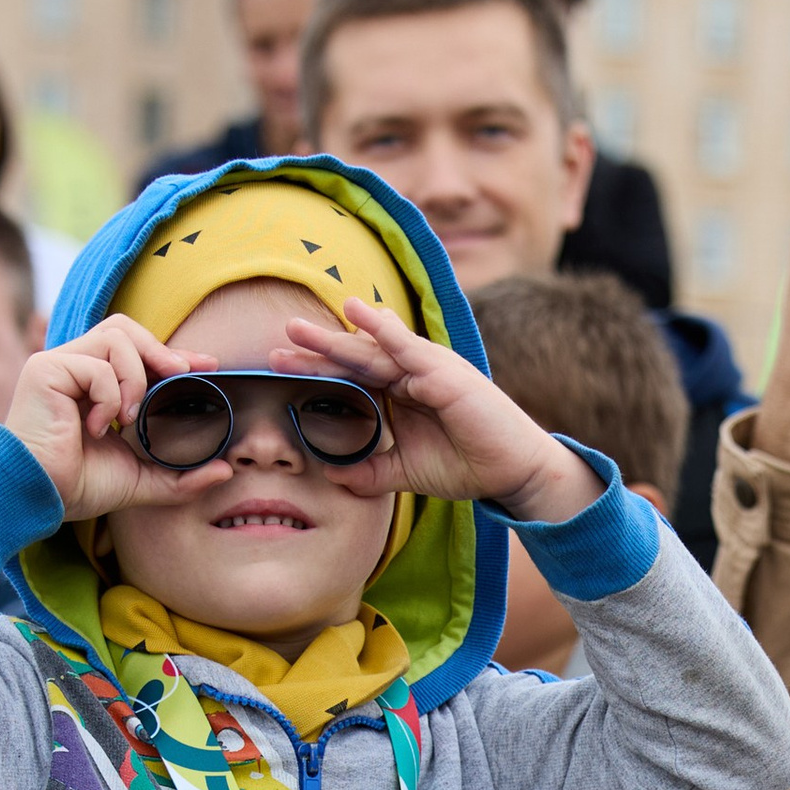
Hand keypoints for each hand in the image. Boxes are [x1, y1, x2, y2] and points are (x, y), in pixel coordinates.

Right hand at [0, 314, 227, 519]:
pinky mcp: (45, 370)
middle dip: (158, 349)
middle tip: (180, 376)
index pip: (135, 351)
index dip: (171, 353)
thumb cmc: (76, 487)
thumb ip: (180, 476)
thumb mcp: (140, 480)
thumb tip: (225, 470)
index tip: (206, 367)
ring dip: (134, 376)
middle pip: (123, 328)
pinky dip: (108, 395)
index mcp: (92, 385)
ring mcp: (57, 364)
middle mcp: (74, 367)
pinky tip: (98, 427)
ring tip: (128, 417)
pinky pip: (95, 365)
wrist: (38, 497)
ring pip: (114, 338)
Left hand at [279, 302, 601, 525]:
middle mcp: (411, 373)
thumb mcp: (406, 472)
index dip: (317, 369)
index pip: (352, 375)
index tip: (279, 365)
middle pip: (356, 356)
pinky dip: (384, 330)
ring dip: (336, 336)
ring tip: (299, 328)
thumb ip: (371, 471)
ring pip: (373, 348)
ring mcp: (428, 369)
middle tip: (279, 340)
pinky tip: (358, 312)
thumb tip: (332, 476)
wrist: (511, 472)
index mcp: (402, 391)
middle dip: (317, 349)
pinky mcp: (445, 373)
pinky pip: (408, 348)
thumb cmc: (467, 463)